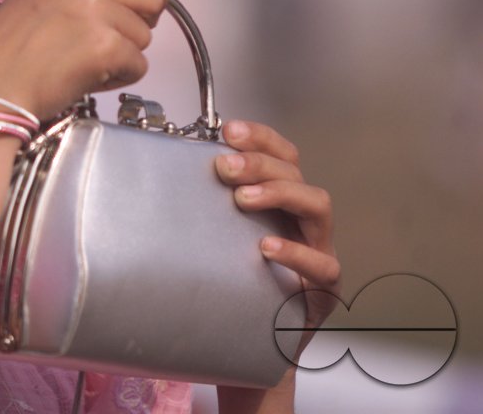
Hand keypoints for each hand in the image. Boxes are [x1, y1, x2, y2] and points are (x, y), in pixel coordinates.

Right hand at [0, 0, 169, 119]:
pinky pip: (139, 66)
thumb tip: (127, 1)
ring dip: (124, 57)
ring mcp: (95, 11)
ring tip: (84, 65)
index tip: (145, 9)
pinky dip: (119, 79)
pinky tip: (86, 80)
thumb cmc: (4, 52)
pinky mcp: (104, 46)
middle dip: (142, 25)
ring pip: (145, 36)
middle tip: (112, 44)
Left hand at [213, 120, 340, 412]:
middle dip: (260, 163)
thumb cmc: (233, 289)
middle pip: (297, 173)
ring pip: (318, 206)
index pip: (283, 156)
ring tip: (242, 198)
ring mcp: (320, 252)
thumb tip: (159, 177)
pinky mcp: (323, 289)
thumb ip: (204, 210)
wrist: (248, 352)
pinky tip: (265, 249)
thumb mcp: (215, 241)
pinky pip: (323, 266)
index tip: (229, 129)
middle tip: (224, 166)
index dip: (260, 138)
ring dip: (279, 193)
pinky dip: (294, 252)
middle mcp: (304, 222)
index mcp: (282, 204)